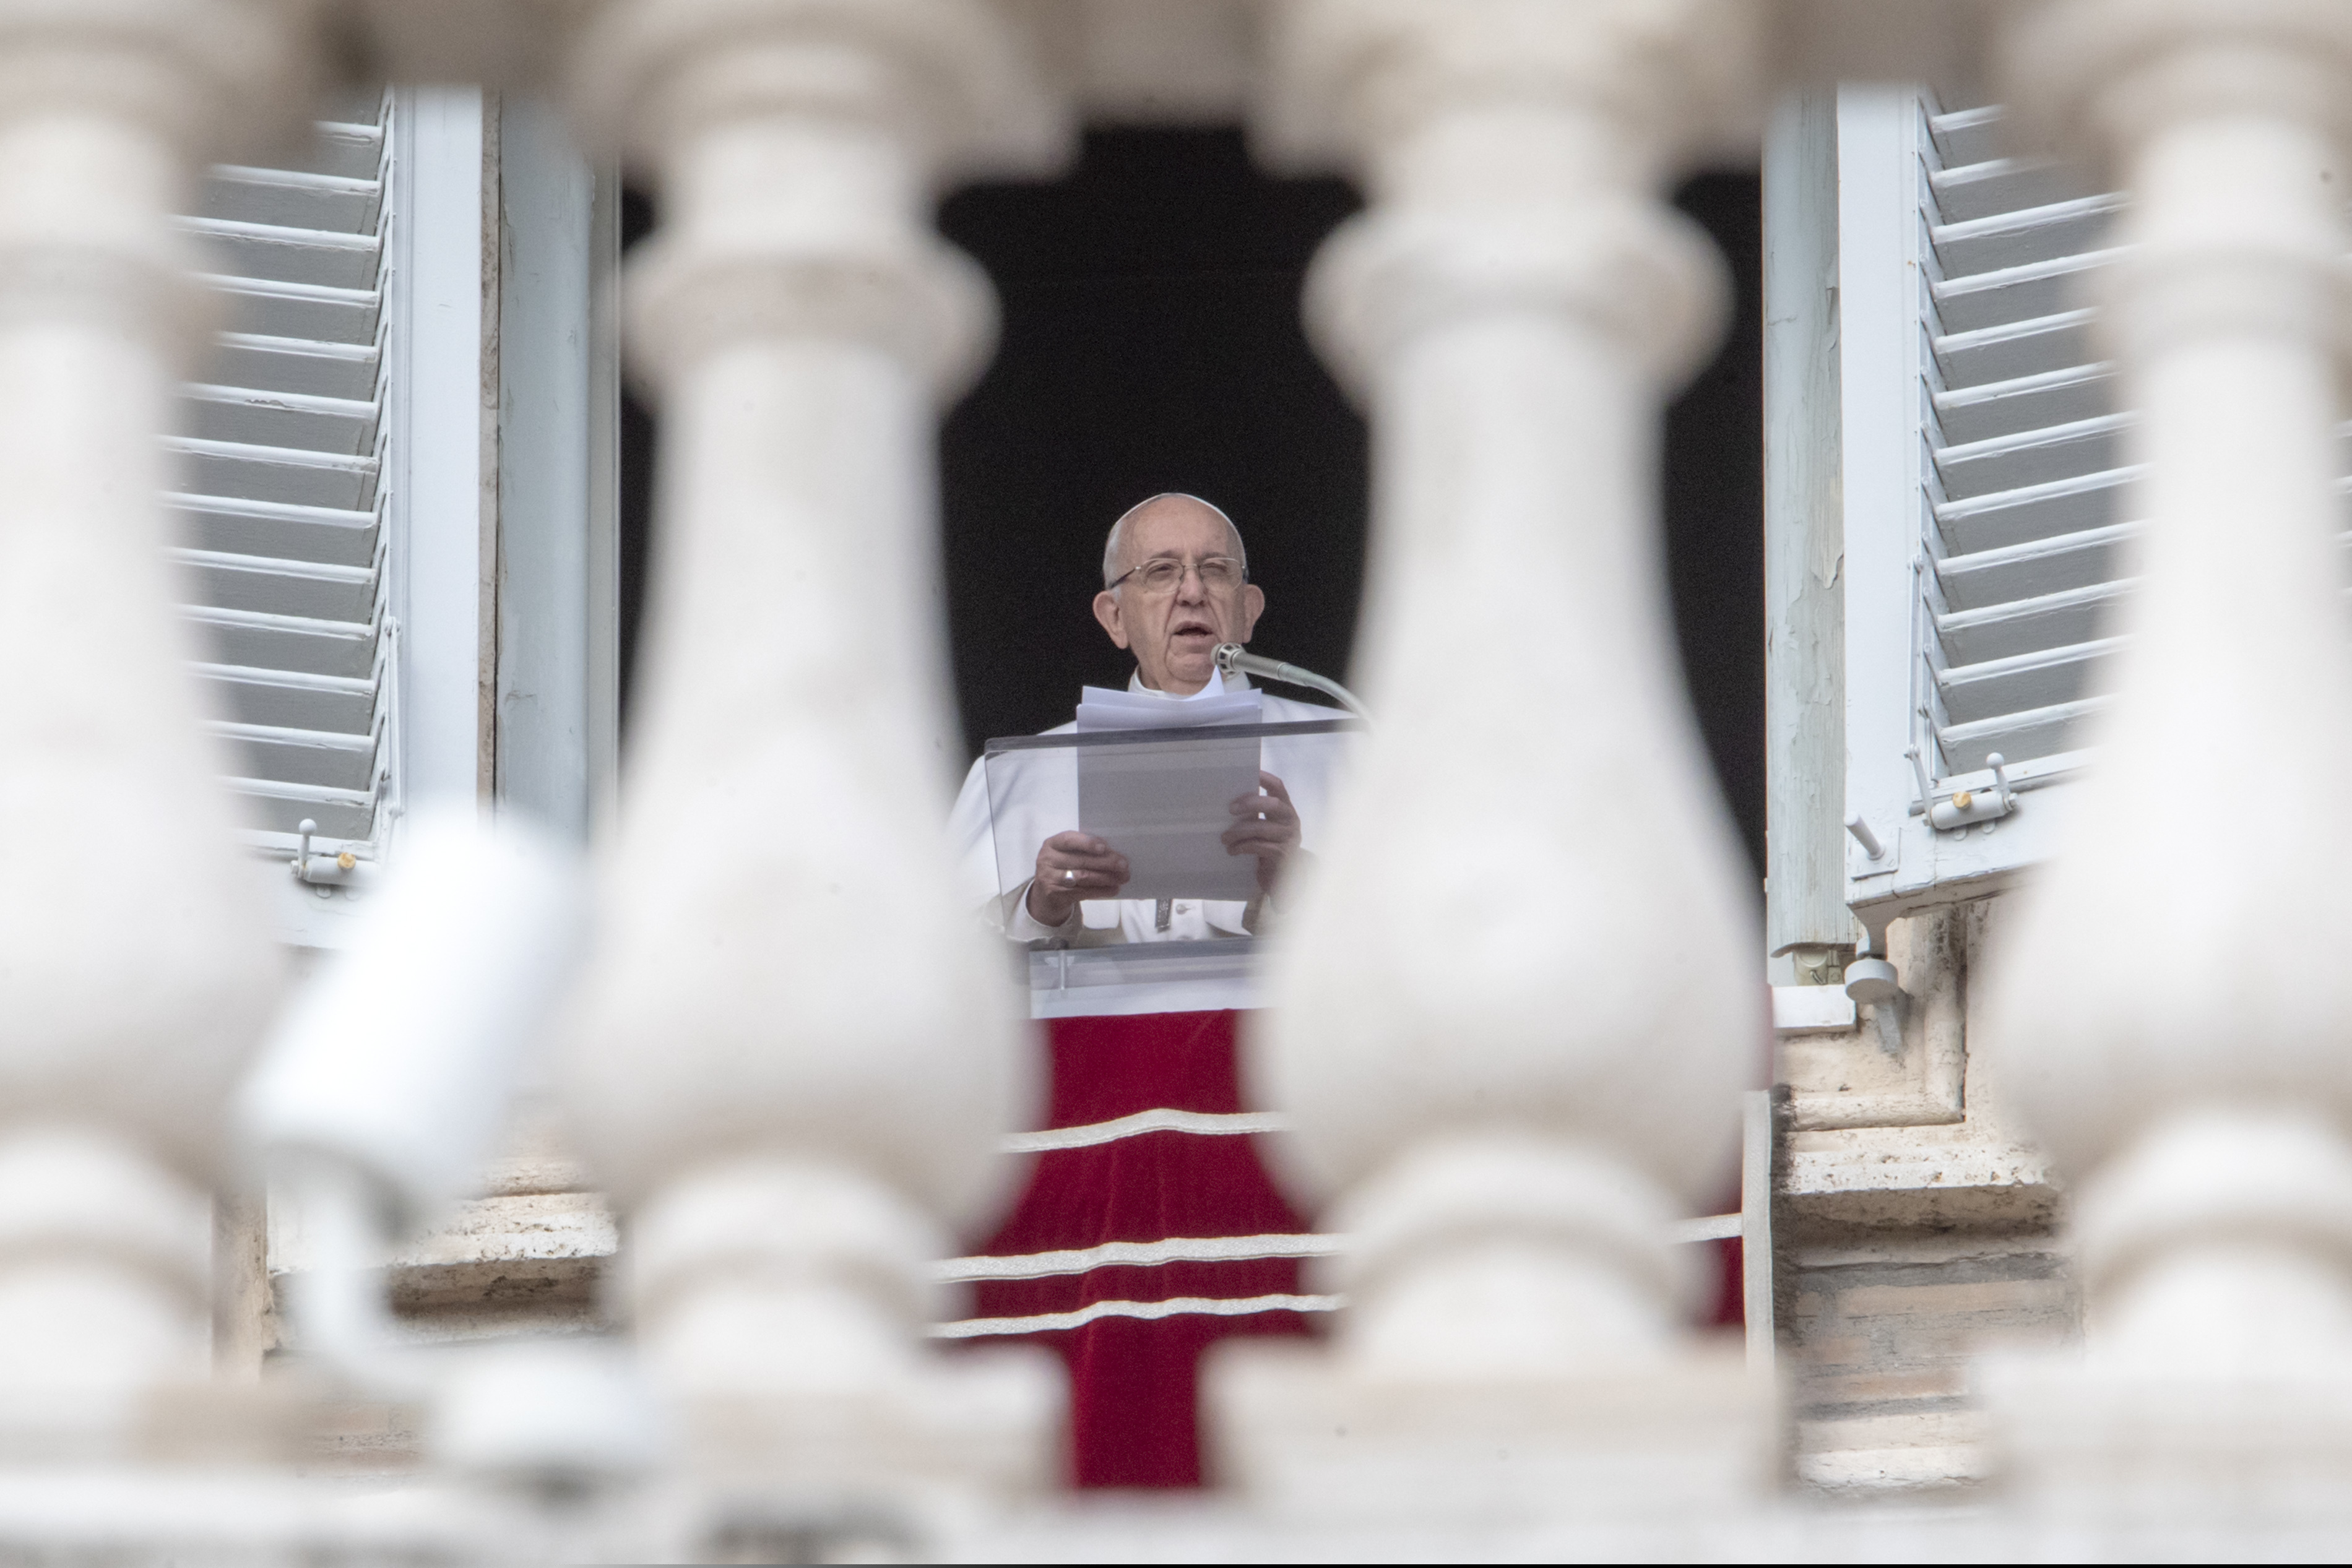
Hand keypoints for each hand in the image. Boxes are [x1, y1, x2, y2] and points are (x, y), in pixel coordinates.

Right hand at [1027, 831, 1129, 925]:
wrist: (1045, 891)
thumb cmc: (1063, 865)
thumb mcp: (1067, 853)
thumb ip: (1084, 850)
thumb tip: (1113, 853)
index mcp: (1052, 844)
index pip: (1069, 840)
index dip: (1087, 843)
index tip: (1104, 847)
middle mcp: (1048, 859)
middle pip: (1080, 860)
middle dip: (1105, 862)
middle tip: (1124, 865)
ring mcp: (1050, 878)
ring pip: (1083, 877)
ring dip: (1106, 877)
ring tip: (1122, 877)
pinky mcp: (1056, 894)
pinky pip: (1082, 892)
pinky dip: (1100, 890)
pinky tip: (1113, 889)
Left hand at [1224, 770, 1304, 894]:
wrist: (1284, 877)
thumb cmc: (1270, 847)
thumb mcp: (1267, 827)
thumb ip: (1257, 814)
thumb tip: (1228, 803)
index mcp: (1286, 808)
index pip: (1278, 786)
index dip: (1264, 778)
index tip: (1248, 774)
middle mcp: (1291, 820)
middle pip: (1271, 804)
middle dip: (1249, 803)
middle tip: (1230, 809)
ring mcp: (1289, 837)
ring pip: (1261, 827)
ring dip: (1238, 832)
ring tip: (1224, 838)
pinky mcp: (1282, 854)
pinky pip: (1258, 846)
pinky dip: (1241, 847)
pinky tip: (1232, 850)